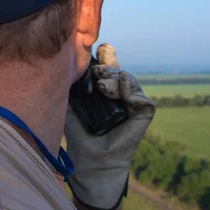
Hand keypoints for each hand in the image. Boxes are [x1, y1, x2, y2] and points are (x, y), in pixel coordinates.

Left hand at [65, 44, 155, 209]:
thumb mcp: (70, 103)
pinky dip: (129, 90)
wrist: (89, 159)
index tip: (96, 50)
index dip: (104, 57)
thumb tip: (65, 60)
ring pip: (128, 79)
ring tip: (102, 85)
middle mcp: (119, 93)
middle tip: (97, 69)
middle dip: (107, 65)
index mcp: (104, 88)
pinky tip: (117, 91)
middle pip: (118, 68)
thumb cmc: (78, 133)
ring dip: (115, 77)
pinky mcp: (144, 112)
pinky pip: (140, 96)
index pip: (107, 66)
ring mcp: (133, 102)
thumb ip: (70, 83)